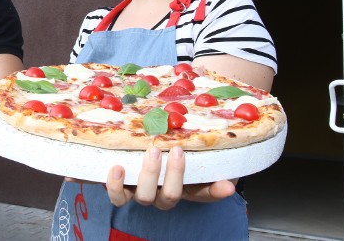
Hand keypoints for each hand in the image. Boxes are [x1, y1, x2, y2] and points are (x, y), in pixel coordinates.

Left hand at [106, 146, 235, 209]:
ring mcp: (140, 191)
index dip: (215, 192)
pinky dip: (114, 184)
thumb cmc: (168, 151)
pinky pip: (117, 195)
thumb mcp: (190, 156)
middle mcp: (160, 195)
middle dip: (173, 175)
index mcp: (182, 187)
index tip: (227, 184)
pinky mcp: (121, 186)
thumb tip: (229, 185)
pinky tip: (117, 168)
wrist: (146, 147)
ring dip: (147, 176)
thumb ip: (210, 168)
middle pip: (168, 197)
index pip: (203, 195)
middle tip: (175, 150)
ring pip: (142, 197)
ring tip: (151, 153)